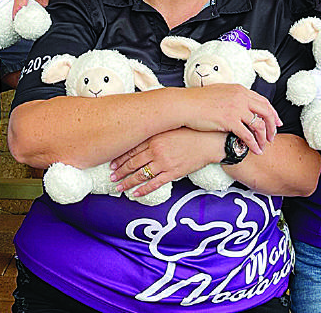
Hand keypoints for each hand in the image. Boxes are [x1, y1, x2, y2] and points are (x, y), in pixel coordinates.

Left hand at [110, 128, 225, 196]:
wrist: (209, 141)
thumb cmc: (190, 132)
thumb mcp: (169, 128)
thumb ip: (154, 133)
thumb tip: (140, 136)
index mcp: (154, 138)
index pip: (130, 149)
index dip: (119, 158)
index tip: (111, 164)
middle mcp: (156, 150)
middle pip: (132, 163)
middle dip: (119, 172)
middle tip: (111, 177)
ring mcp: (164, 163)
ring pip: (140, 175)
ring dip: (127, 183)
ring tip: (119, 188)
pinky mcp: (173, 173)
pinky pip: (154, 184)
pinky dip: (143, 190)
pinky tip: (135, 194)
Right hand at [176, 84, 279, 153]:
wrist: (186, 105)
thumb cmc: (197, 100)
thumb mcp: (220, 92)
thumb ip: (232, 97)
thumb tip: (239, 104)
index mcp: (239, 90)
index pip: (263, 101)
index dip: (272, 112)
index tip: (276, 121)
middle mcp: (241, 97)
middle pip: (266, 112)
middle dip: (272, 126)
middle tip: (273, 136)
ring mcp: (236, 108)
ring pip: (259, 125)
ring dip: (264, 137)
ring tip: (264, 146)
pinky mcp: (230, 121)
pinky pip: (248, 135)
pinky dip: (253, 144)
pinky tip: (255, 150)